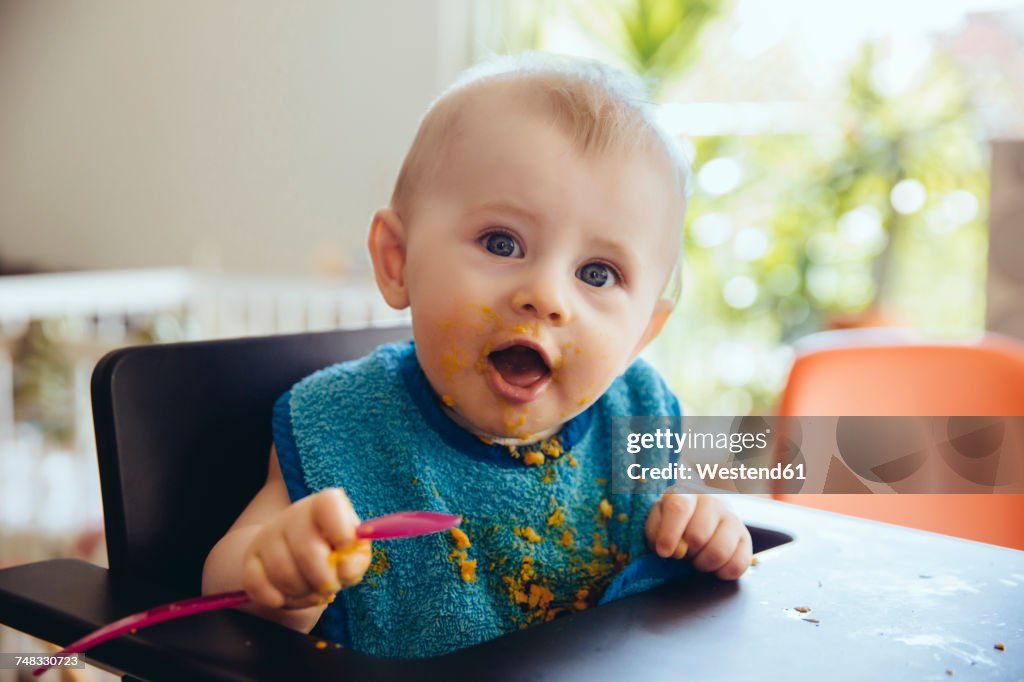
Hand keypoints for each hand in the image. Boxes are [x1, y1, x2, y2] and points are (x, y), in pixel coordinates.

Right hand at [242, 488, 370, 608]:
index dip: (341, 532)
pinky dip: (277, 600)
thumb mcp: (354, 552)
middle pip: (308, 552)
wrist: (296, 552)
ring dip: (303, 594)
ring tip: (312, 591)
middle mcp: (293, 515)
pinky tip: (287, 596)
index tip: (346, 547)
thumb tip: (343, 567)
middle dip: (324, 580)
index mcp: (324, 505)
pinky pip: (258, 586)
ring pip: (283, 574)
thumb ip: (355, 558)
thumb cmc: (333, 551)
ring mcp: (268, 535)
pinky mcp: (250, 558)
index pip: (328, 504)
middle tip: (330, 585)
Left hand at [644, 493, 751, 580]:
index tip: (663, 552)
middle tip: (682, 553)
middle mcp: (712, 500)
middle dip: (686, 552)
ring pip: (719, 551)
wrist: (699, 514)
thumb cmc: (673, 520)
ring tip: (696, 559)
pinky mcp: (745, 537)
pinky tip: (713, 566)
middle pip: (698, 535)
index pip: (679, 507)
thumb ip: (657, 532)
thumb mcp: (657, 520)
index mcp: (685, 492)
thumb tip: (674, 550)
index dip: (669, 534)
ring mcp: (732, 517)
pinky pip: (738, 564)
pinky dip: (723, 573)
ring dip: (703, 564)